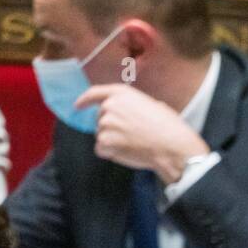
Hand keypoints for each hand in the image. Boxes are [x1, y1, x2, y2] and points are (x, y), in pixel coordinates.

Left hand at [75, 84, 209, 182]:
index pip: (95, 93)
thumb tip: (134, 113)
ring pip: (101, 136)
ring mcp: (106, 123)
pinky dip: (110, 154)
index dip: (84, 100)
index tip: (77, 106)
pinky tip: (126, 154)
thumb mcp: (152, 105)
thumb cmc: (168, 127)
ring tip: (131, 146)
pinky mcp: (106, 141)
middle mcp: (110, 105)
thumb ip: (135, 106)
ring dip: (112, 143)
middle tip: (129, 138)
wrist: (170, 145)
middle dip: (110, 129)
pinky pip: (101, 150)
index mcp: (121, 93)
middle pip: (99, 119)